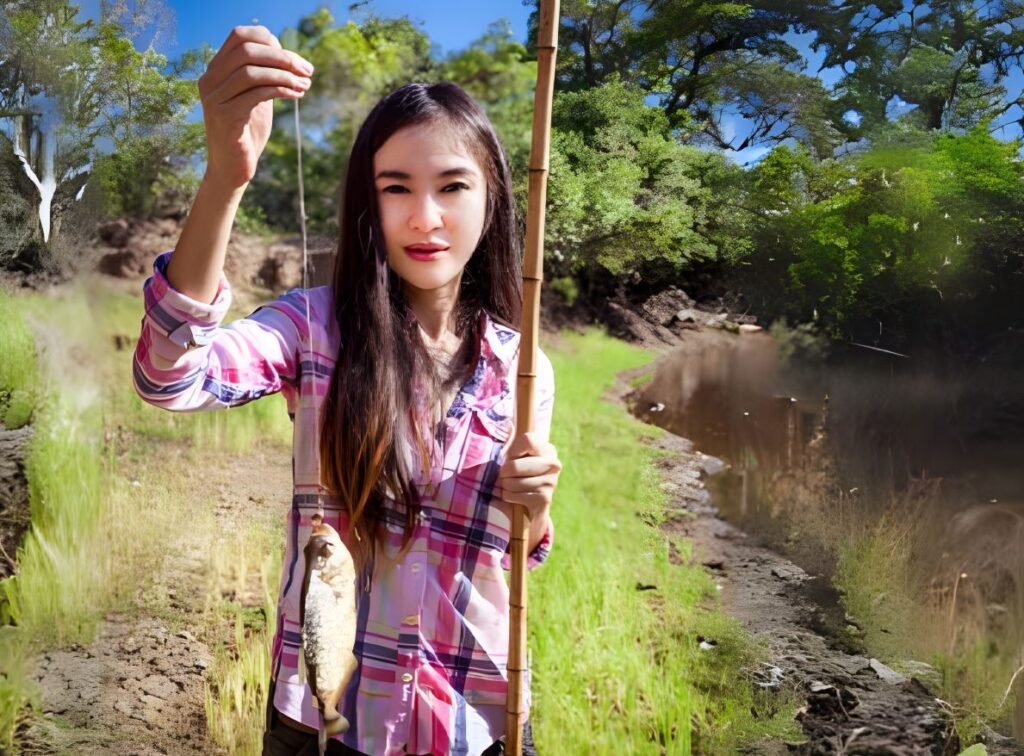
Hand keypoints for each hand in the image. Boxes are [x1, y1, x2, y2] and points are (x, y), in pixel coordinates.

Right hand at [198, 26, 313, 190]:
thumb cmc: (247, 132)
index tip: (295, 58)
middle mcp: (210, 81)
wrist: (233, 169)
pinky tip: (297, 95)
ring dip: (285, 75)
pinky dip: (281, 90)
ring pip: (252, 72)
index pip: (239, 36)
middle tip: (308, 70)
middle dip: (283, 57)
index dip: (269, 39)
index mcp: (215, 71)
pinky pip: (257, 94)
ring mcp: (214, 98)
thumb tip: (286, 54)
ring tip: (306, 84)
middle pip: (247, 51)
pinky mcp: (225, 117)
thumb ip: (263, 76)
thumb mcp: (256, 97)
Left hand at [498, 432, 561, 521]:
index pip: (527, 440)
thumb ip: (512, 441)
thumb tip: (508, 423)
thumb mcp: (515, 456)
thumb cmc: (519, 476)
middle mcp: (553, 463)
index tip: (510, 457)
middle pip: (515, 466)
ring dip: (505, 486)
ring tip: (511, 486)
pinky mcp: (545, 498)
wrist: (530, 507)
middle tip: (506, 475)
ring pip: (512, 482)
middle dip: (504, 473)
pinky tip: (515, 497)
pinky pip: (513, 495)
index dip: (512, 450)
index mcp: (547, 448)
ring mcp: (551, 481)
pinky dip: (508, 497)